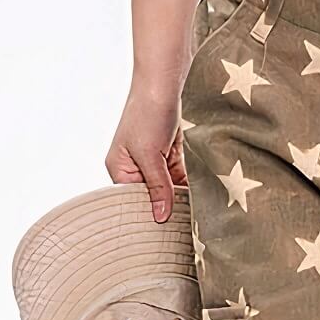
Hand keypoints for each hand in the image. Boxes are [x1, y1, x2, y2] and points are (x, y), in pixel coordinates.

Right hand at [105, 82, 187, 222]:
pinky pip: (180, 180)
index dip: (147, 217)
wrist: (164, 84)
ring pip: (168, 191)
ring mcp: (153, 164)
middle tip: (182, 232)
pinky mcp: (170, 158)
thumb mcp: (150, 155)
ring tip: (193, 223)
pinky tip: (200, 203)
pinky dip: (189, 189)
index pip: (132, 203)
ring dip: (181, 201)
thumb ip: (157, 187)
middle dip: (166, 210)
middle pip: (151, 199)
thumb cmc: (147, 114)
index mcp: (119, 170)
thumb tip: (160, 217)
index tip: (163, 235)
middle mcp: (134, 170)